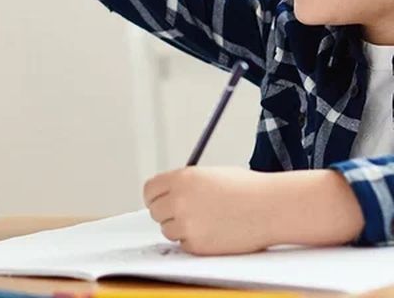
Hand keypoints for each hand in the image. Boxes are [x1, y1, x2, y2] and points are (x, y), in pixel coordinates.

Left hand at [143, 166, 363, 254]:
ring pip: (168, 230)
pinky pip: (184, 245)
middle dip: (167, 213)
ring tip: (205, 222)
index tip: (160, 201)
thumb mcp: (207, 175)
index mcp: (181, 178)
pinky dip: (194, 242)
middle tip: (184, 214)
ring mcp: (187, 223)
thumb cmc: (245, 189)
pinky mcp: (197, 245)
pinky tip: (213, 233)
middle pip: (155, 211)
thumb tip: (166, 194)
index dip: (155, 197)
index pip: (149, 190)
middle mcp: (179, 200)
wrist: (270, 207)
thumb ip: (184, 183)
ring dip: (180, 228)